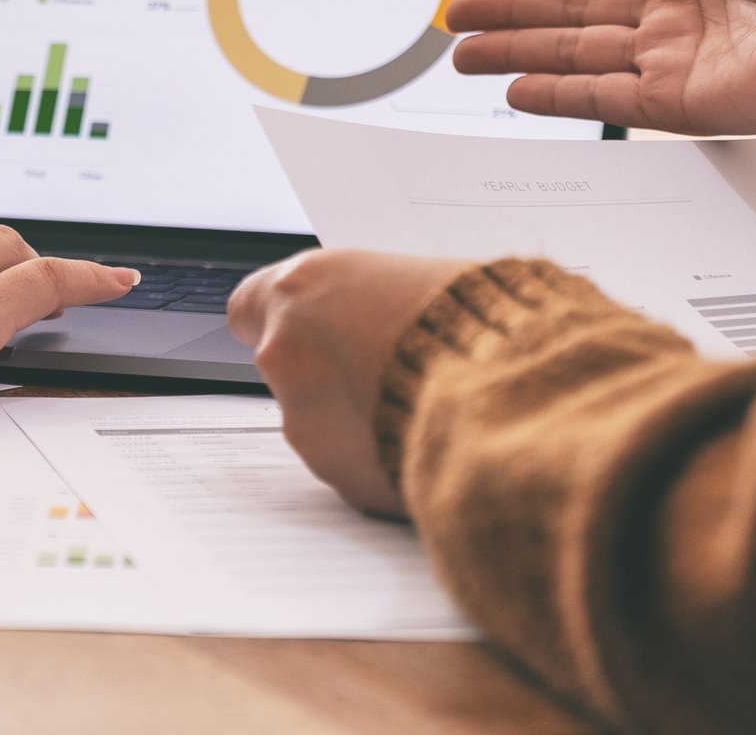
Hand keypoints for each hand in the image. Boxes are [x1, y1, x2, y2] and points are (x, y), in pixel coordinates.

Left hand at [227, 250, 470, 516]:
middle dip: (330, 374)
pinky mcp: (336, 476)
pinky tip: (428, 440)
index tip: (308, 331)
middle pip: (289, 368)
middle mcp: (287, 351)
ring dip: (358, 419)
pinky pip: (353, 466)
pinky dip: (382, 460)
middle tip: (391, 371)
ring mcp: (305, 419)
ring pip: (319, 421)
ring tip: (425, 405)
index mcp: (303, 287)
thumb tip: (387, 308)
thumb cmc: (477, 322)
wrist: (506, 395)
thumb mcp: (423, 278)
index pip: (249, 307)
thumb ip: (377, 297)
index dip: (283, 323)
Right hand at [445, 0, 755, 134]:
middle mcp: (674, 12)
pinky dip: (558, 98)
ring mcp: (672, 60)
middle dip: (510, 13)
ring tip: (461, 56)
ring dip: (515, 53)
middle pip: (572, 12)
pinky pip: (605, 101)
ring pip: (574, 55)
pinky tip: (513, 90)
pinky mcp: (679, 104)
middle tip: (455, 16)